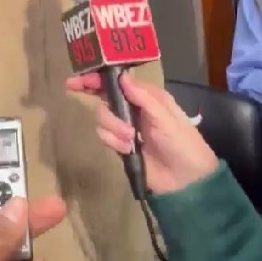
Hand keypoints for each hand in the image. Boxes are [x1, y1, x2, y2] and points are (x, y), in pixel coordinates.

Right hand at [66, 71, 218, 194]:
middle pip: (104, 98)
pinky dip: (113, 141)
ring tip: (130, 140)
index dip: (98, 78)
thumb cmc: (183, 144)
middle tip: (74, 90)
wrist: (187, 182)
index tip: (78, 78)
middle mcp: (133, 109)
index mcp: (147, 97)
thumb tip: (121, 77)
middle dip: (95, 98)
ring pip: (102, 118)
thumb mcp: (166, 118)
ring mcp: (125, 128)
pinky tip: (128, 149)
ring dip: (112, 127)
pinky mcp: (120, 145)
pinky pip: (105, 136)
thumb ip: (143, 98)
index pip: (118, 82)